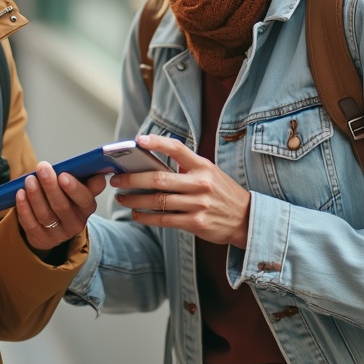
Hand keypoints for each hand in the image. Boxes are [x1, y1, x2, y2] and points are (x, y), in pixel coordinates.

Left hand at [15, 162, 106, 257]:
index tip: (63, 175)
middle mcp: (75, 223)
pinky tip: (20, 194)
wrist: (55, 225)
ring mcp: (58, 234)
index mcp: (87, 207)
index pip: (84, 199)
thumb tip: (95, 170)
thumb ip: (87, 179)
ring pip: (45, 215)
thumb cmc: (67, 197)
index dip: (74, 188)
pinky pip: (31, 224)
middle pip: (62, 206)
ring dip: (35, 195)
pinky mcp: (41, 239)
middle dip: (50, 185)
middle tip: (42, 168)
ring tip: (29, 179)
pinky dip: (24, 208)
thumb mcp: (79, 189)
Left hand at [110, 134, 250, 248]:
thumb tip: (151, 163)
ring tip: (121, 198)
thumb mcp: (209, 173)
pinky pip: (164, 219)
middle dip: (132, 179)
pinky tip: (136, 214)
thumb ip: (185, 168)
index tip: (139, 140)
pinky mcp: (196, 223)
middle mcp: (201, 183)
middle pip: (159, 178)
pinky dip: (146, 217)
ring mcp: (199, 204)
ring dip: (135, 199)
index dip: (157, 142)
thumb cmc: (222, 193)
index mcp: (203, 166)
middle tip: (116, 180)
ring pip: (158, 201)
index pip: (177, 149)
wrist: (246, 219)